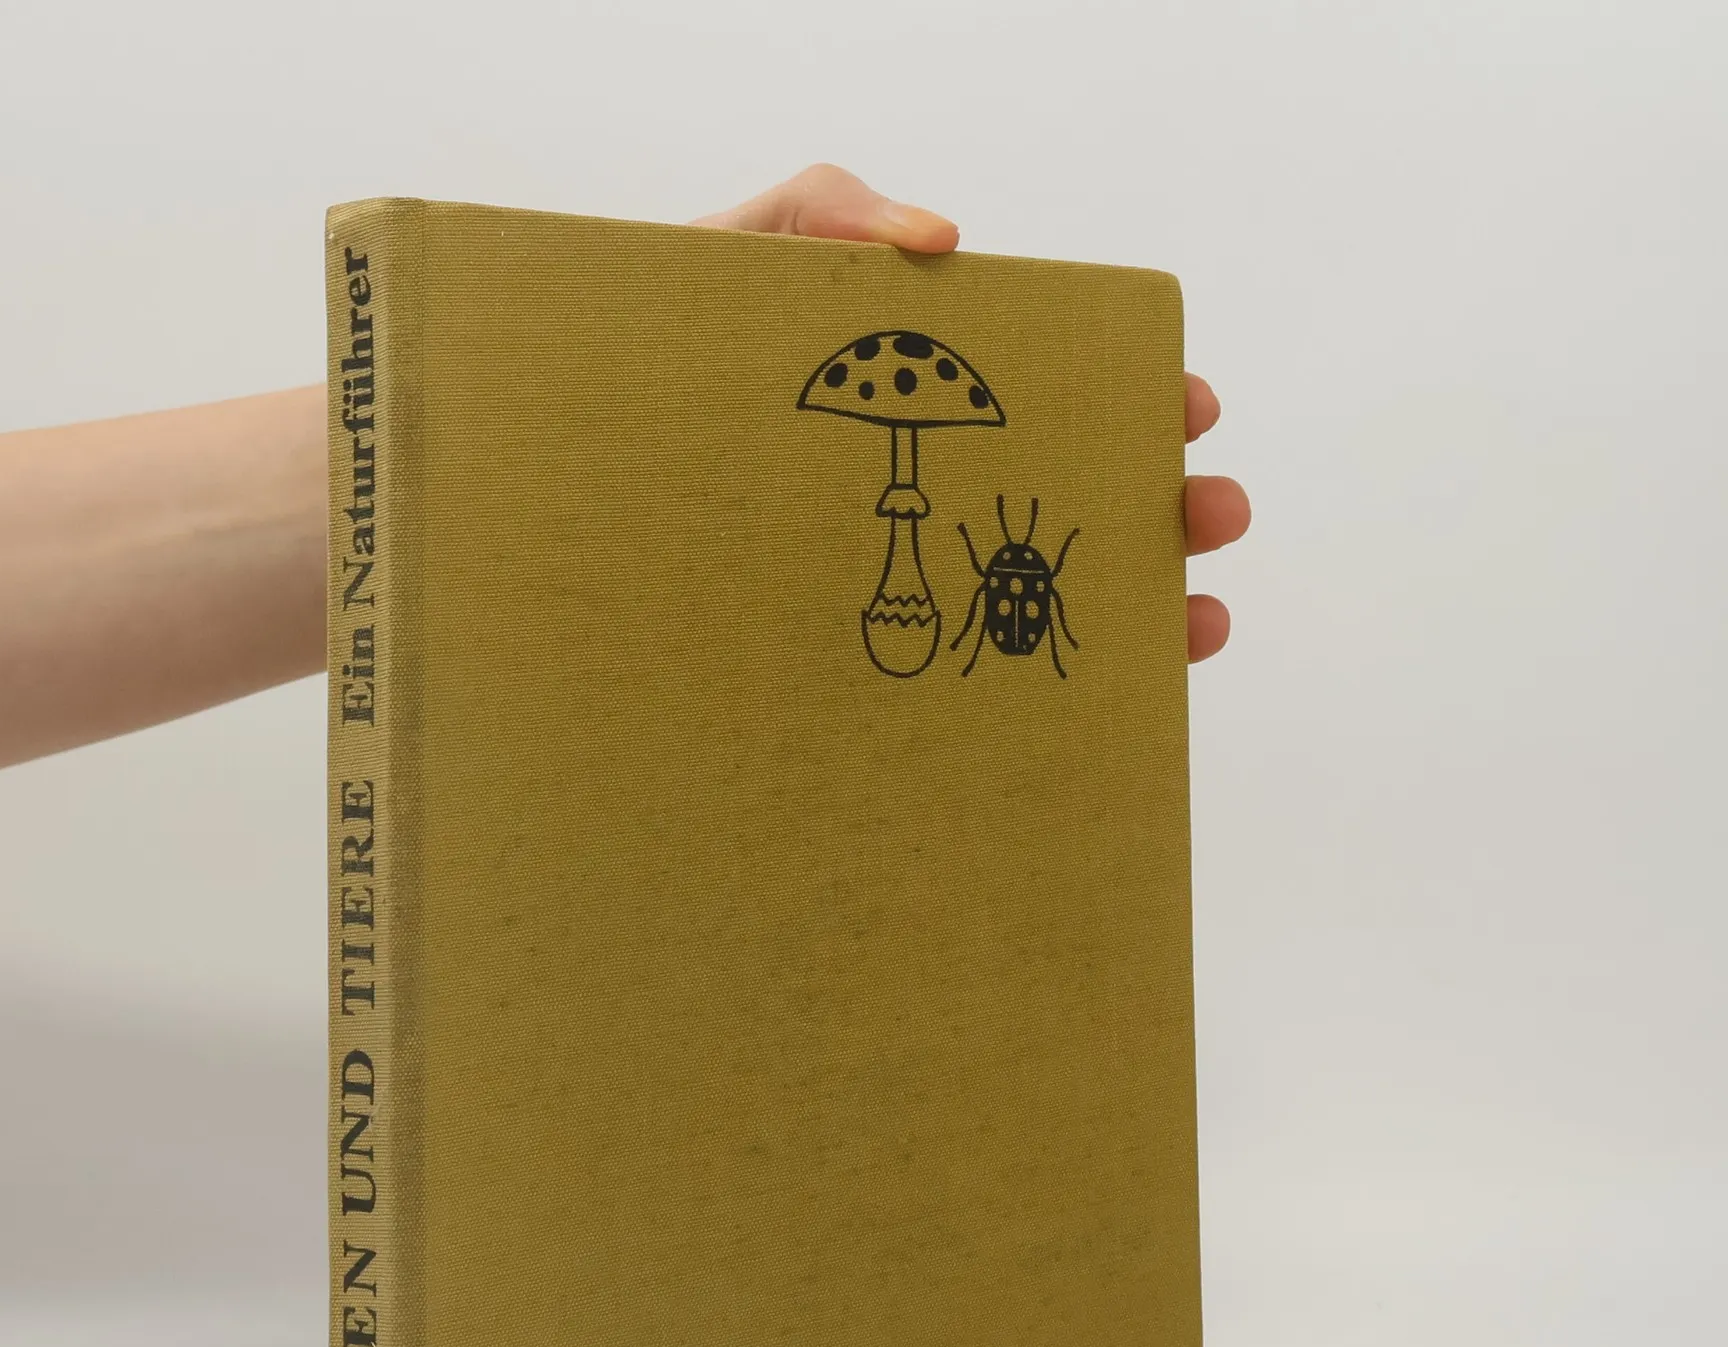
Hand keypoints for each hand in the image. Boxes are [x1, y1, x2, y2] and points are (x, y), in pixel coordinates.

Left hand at [694, 165, 1250, 663]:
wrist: (577, 476)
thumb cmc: (660, 358)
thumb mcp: (735, 259)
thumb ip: (827, 213)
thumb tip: (946, 240)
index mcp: (925, 403)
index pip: (1057, 397)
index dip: (1133, 399)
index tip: (1185, 404)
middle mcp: (932, 492)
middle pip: (1076, 498)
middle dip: (1165, 506)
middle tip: (1210, 509)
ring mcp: (903, 577)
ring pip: (1047, 595)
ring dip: (1143, 603)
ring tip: (1197, 614)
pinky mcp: (864, 650)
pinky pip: (972, 673)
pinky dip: (1058, 687)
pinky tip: (1119, 692)